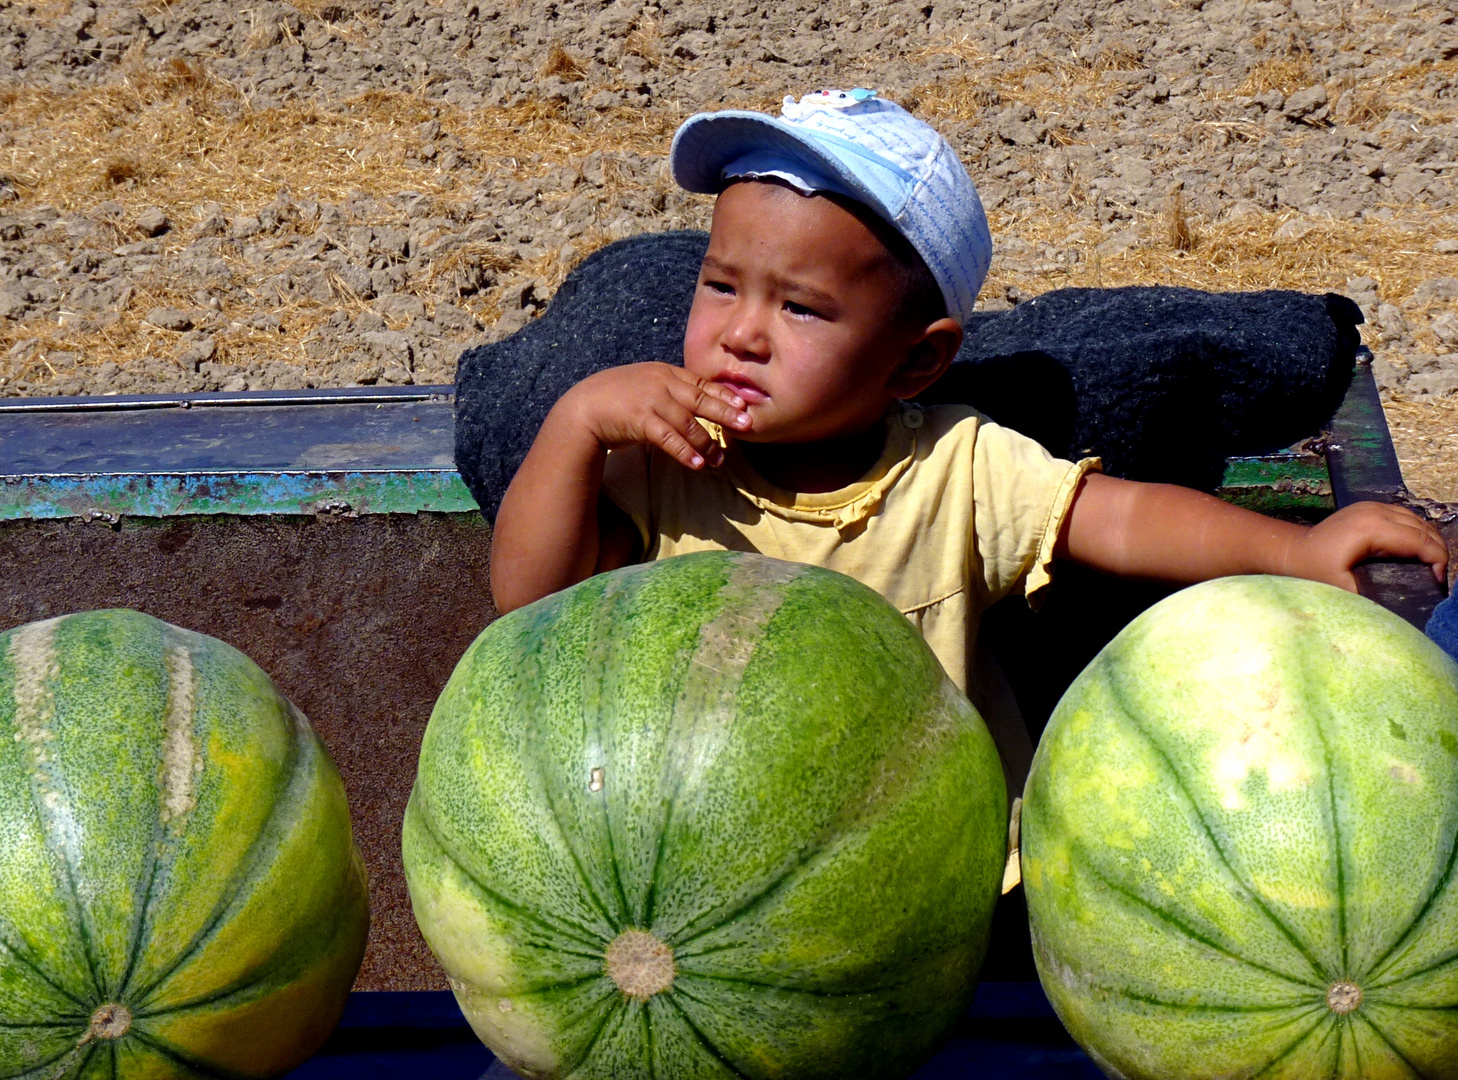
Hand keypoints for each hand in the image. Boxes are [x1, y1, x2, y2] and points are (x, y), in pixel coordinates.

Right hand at [560, 362, 751, 468]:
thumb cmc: (615, 399)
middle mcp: (661, 383)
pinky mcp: (640, 420)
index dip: (724, 395)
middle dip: (726, 413)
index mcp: (664, 372)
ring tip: (719, 459)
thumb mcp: (645, 386)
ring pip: (688, 423)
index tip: (743, 405)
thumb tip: (695, 404)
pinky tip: (696, 464)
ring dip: (706, 443)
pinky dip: (684, 452)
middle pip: (701, 399)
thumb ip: (668, 391)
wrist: (583, 407)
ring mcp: (651, 401)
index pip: (701, 383)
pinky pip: (669, 438)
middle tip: (748, 425)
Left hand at [1288, 501, 1448, 591]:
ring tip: (1430, 564)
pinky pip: (1402, 516)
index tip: (1438, 581)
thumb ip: (1371, 593)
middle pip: (1423, 527)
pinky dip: (1415, 530)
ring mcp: (1371, 506)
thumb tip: (1400, 600)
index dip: (1437, 559)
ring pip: (1416, 519)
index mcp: (1373, 528)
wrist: (1290, 550)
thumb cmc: (1311, 569)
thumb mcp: (1340, 586)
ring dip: (1428, 539)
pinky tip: (1415, 549)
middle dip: (1437, 551)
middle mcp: (1375, 511)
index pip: (1420, 540)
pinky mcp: (1366, 508)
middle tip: (1437, 576)